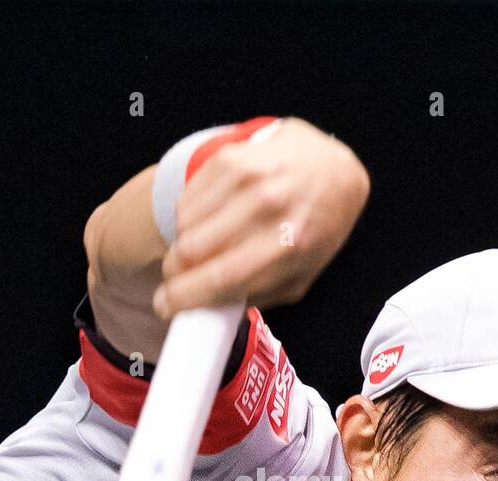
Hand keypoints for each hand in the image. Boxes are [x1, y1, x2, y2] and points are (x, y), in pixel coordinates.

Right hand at [153, 118, 370, 318]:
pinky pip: (187, 198)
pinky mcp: (231, 157)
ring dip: (182, 244)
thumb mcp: (301, 274)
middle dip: (175, 272)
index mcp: (289, 245)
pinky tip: (206, 222)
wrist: (332, 171)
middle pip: (194, 249)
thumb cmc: (316, 228)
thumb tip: (208, 307)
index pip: (223, 276)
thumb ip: (259, 294)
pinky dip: (187, 218)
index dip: (185, 296)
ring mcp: (248, 177)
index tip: (165, 305)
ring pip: (184, 223)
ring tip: (201, 248)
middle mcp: (268, 206)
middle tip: (177, 279)